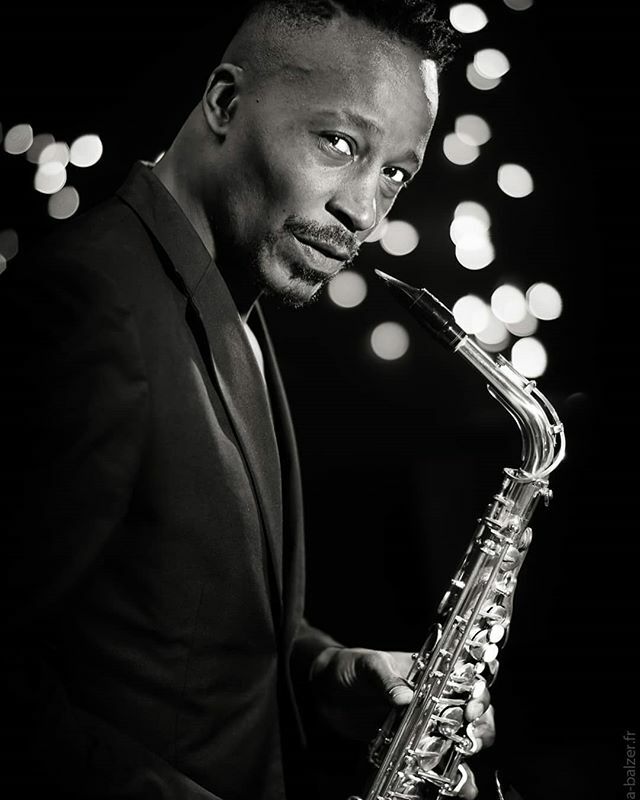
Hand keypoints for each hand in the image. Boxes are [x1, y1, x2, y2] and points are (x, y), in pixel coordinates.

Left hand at [309, 647, 494, 798]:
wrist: (324, 689)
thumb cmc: (349, 666)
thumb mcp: (367, 664)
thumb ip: (385, 678)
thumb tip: (404, 696)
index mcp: (428, 672)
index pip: (465, 680)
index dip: (477, 693)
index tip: (472, 708)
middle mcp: (432, 699)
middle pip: (472, 714)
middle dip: (480, 728)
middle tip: (471, 740)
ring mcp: (423, 725)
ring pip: (459, 742)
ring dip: (468, 758)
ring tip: (465, 772)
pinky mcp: (410, 747)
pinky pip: (436, 762)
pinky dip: (449, 777)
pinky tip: (455, 789)